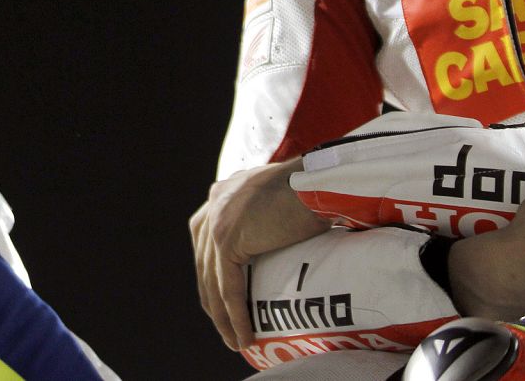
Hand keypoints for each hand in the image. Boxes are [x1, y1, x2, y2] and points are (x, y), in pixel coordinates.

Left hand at [189, 157, 328, 349]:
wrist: (320, 183)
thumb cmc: (314, 191)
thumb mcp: (277, 199)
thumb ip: (262, 216)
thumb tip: (270, 242)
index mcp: (222, 193)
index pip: (206, 243)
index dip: (212, 276)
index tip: (222, 301)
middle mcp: (214, 203)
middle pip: (204, 262)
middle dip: (213, 299)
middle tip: (226, 328)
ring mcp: (218, 220)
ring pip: (213, 280)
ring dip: (223, 316)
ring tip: (234, 340)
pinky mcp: (228, 238)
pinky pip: (229, 287)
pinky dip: (235, 315)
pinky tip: (243, 335)